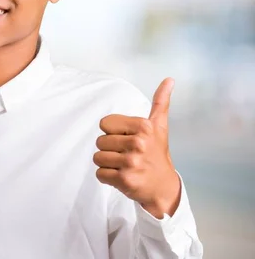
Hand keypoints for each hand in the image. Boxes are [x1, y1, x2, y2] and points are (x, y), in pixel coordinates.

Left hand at [93, 78, 180, 218]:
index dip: (113, 132)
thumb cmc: (157, 153)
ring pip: (97, 157)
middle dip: (110, 149)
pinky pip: (99, 174)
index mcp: (144, 127)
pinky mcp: (124, 179)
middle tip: (127, 155)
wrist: (163, 186)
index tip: (128, 139)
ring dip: (107, 163)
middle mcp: (138, 143)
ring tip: (124, 165)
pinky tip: (122, 176)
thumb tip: (169, 79)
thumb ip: (160, 102)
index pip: (104, 123)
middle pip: (100, 141)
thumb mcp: (159, 126)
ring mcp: (131, 162)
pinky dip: (107, 177)